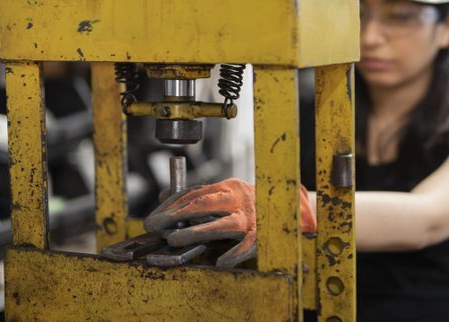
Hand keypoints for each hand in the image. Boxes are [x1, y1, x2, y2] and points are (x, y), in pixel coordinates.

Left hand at [144, 178, 315, 267]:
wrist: (294, 209)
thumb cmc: (256, 204)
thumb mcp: (228, 194)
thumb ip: (200, 196)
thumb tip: (164, 196)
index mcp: (230, 186)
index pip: (196, 192)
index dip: (172, 204)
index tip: (155, 216)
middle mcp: (240, 198)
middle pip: (204, 203)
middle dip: (176, 214)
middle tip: (155, 224)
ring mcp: (252, 217)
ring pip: (223, 224)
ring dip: (197, 232)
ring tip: (175, 239)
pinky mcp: (264, 235)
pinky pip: (248, 245)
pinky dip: (235, 254)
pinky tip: (221, 262)